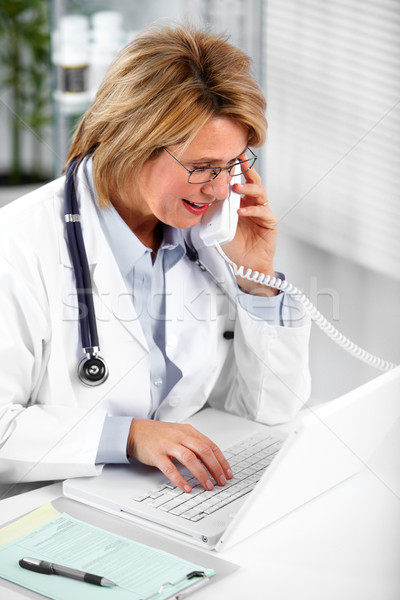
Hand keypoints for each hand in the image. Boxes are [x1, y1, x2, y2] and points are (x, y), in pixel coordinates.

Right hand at [126, 419, 232, 492]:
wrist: (135, 431)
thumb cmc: (159, 435)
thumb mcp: (179, 434)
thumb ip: (194, 444)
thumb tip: (212, 461)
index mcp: (188, 431)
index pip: (210, 445)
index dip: (221, 460)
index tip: (227, 473)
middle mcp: (180, 436)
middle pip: (203, 451)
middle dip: (215, 468)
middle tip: (220, 481)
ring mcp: (168, 445)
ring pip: (189, 458)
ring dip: (201, 474)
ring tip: (208, 486)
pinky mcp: (156, 455)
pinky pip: (170, 468)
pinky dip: (180, 479)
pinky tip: (186, 487)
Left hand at [224, 155, 278, 295]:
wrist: (246, 266)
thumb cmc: (235, 246)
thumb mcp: (219, 226)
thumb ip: (214, 211)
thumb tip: (203, 197)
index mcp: (242, 202)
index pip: (240, 182)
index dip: (236, 170)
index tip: (228, 158)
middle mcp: (253, 204)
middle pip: (253, 181)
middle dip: (247, 169)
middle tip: (238, 161)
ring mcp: (262, 212)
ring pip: (260, 193)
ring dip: (248, 188)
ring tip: (236, 188)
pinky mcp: (270, 223)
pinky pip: (263, 212)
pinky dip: (251, 210)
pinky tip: (241, 211)